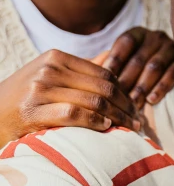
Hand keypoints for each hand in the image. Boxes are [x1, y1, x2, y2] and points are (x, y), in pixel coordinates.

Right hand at [0, 50, 139, 147]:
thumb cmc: (24, 98)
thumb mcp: (49, 75)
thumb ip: (80, 70)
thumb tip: (113, 57)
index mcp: (56, 58)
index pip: (103, 73)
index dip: (124, 91)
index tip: (135, 106)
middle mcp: (49, 70)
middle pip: (102, 87)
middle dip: (125, 105)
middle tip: (138, 121)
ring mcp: (40, 89)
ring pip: (93, 100)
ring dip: (117, 116)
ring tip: (129, 128)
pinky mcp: (34, 111)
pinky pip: (75, 114)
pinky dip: (95, 121)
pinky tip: (106, 128)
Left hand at [100, 27, 173, 109]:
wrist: (166, 64)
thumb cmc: (135, 65)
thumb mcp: (124, 59)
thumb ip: (109, 64)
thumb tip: (93, 72)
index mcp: (138, 33)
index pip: (126, 42)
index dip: (115, 59)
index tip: (104, 77)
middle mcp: (155, 37)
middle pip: (140, 58)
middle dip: (127, 80)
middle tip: (116, 98)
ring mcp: (171, 48)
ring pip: (155, 67)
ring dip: (143, 86)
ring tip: (133, 104)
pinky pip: (172, 74)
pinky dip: (161, 88)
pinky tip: (151, 100)